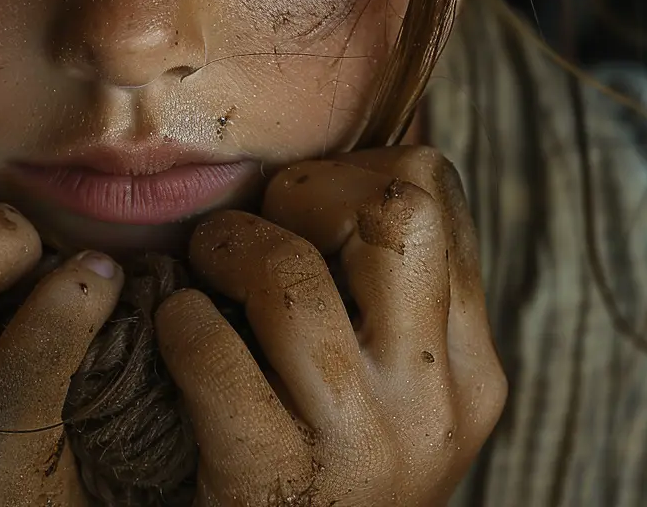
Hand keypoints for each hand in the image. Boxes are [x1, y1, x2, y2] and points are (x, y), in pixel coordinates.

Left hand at [154, 146, 506, 506]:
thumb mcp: (395, 384)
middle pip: (397, 212)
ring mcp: (363, 442)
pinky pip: (215, 356)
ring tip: (206, 265)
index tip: (306, 203)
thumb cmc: (333, 459)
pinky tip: (177, 329)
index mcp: (468, 361)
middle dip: (307, 189)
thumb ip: (388, 294)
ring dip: (227, 247)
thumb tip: (328, 173)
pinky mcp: (276, 478)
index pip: (434, 193)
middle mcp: (434, 397)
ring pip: (292, 276)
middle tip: (261, 224)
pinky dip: (181, 323)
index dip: (353, 171)